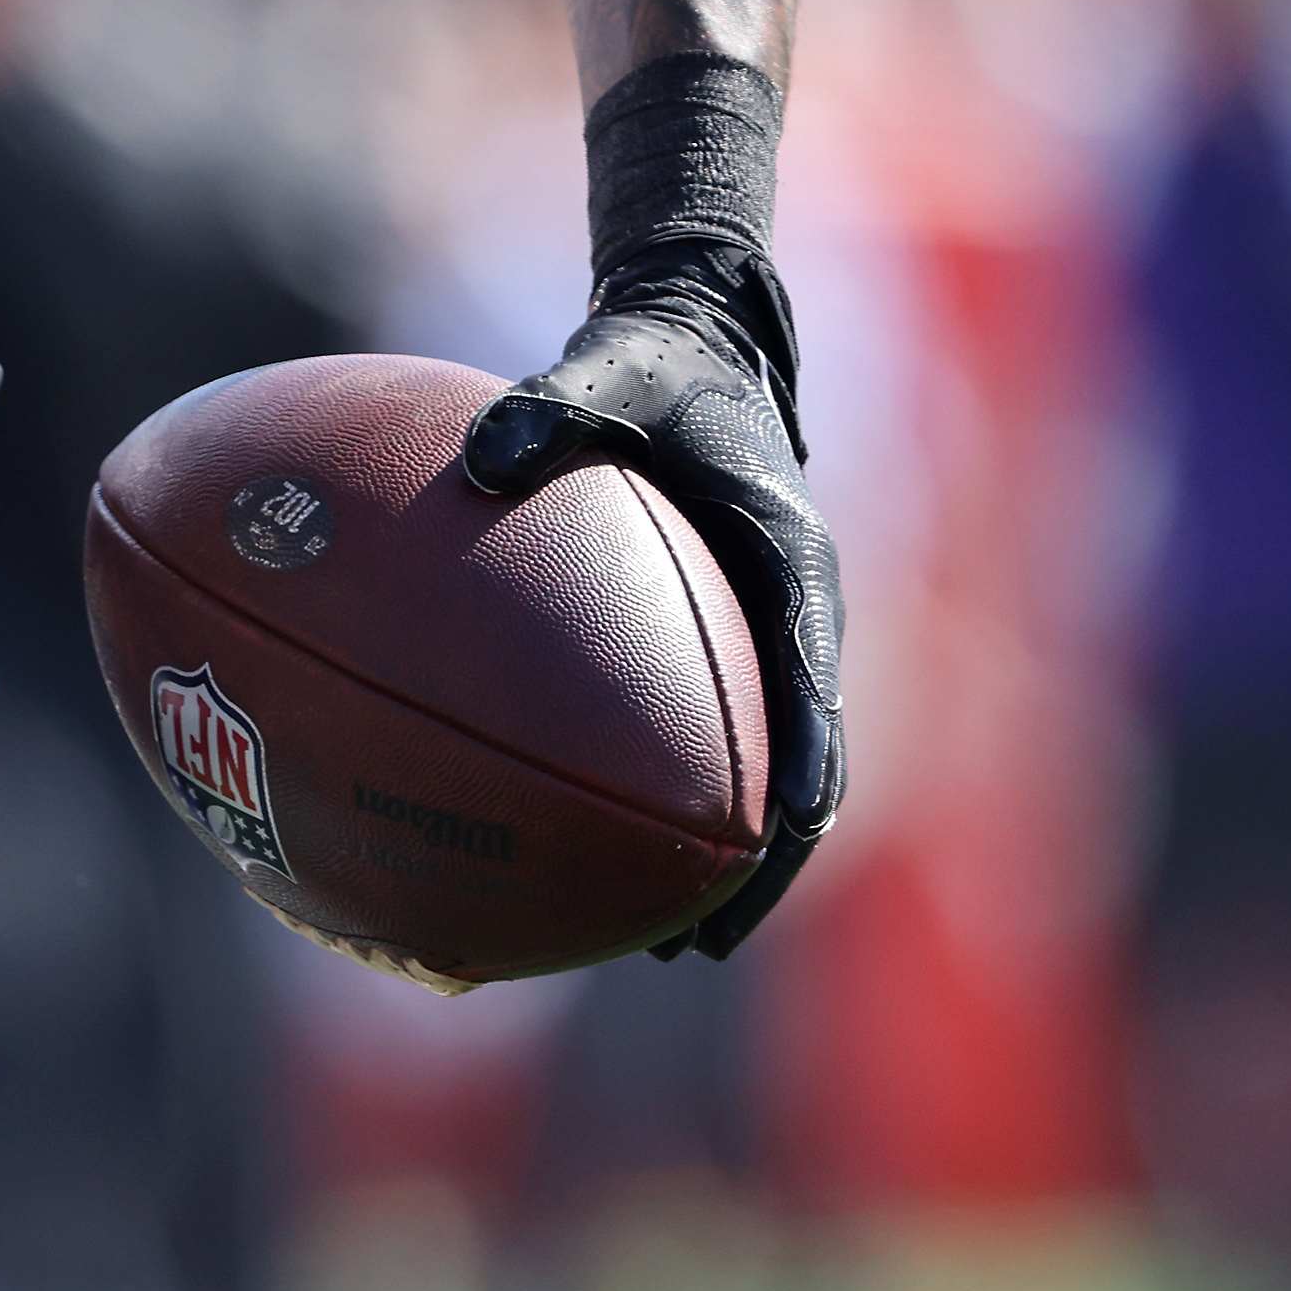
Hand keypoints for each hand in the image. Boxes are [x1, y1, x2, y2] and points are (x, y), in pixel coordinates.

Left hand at [462, 291, 842, 957]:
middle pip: (805, 759)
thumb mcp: (607, 368)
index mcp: (791, 555)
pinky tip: (598, 851)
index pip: (811, 669)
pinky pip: (716, 737)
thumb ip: (547, 408)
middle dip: (768, 857)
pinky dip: (682, 798)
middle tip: (710, 933)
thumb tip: (478, 454)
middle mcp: (795, 611)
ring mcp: (767, 636)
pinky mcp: (731, 644)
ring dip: (734, 858)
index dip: (810, 749)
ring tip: (670, 941)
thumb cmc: (654, 365)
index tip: (792, 819)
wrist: (700, 348)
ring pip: (768, 770)